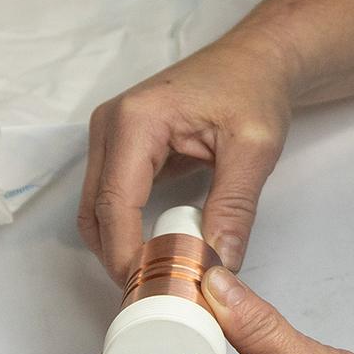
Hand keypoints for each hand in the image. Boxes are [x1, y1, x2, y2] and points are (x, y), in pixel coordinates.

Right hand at [78, 42, 292, 282]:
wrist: (258, 60)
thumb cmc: (255, 90)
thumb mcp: (255, 149)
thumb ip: (235, 207)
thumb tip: (218, 264)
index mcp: (136, 120)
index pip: (115, 202)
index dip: (126, 253)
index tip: (150, 289)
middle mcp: (110, 125)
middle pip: (96, 210)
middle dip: (120, 256)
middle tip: (156, 294)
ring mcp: (111, 135)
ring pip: (97, 209)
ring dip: (121, 246)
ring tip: (160, 277)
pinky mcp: (121, 146)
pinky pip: (112, 198)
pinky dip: (128, 228)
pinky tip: (159, 251)